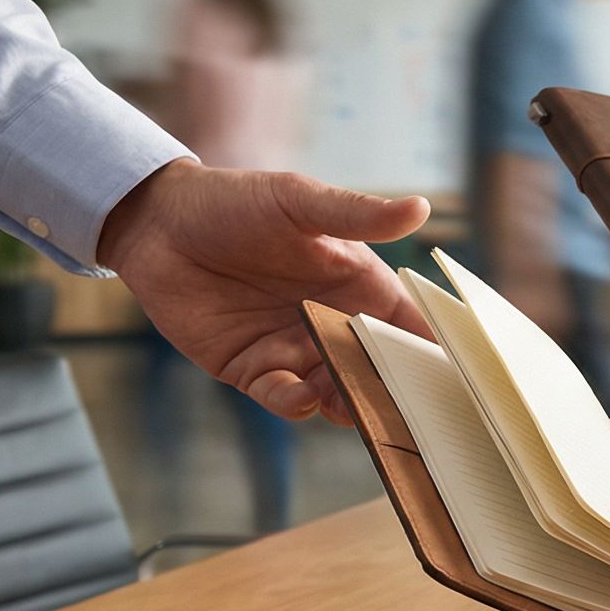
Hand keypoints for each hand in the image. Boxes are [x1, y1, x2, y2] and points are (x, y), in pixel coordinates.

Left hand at [99, 160, 431, 423]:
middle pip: (378, 369)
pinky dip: (297, 404)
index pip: (408, 325)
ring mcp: (294, 349)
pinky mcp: (252, 370)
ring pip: (337, 392)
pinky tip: (301, 396)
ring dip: (348, 402)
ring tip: (350, 403)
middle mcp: (333, 321)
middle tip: (407, 409)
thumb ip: (357, 215)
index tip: (455, 376)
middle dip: (393, 390)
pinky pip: (284, 398)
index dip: (432, 351)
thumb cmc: (233, 201)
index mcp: (358, 284)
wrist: (154, 224)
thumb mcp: (299, 201)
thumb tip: (421, 207)